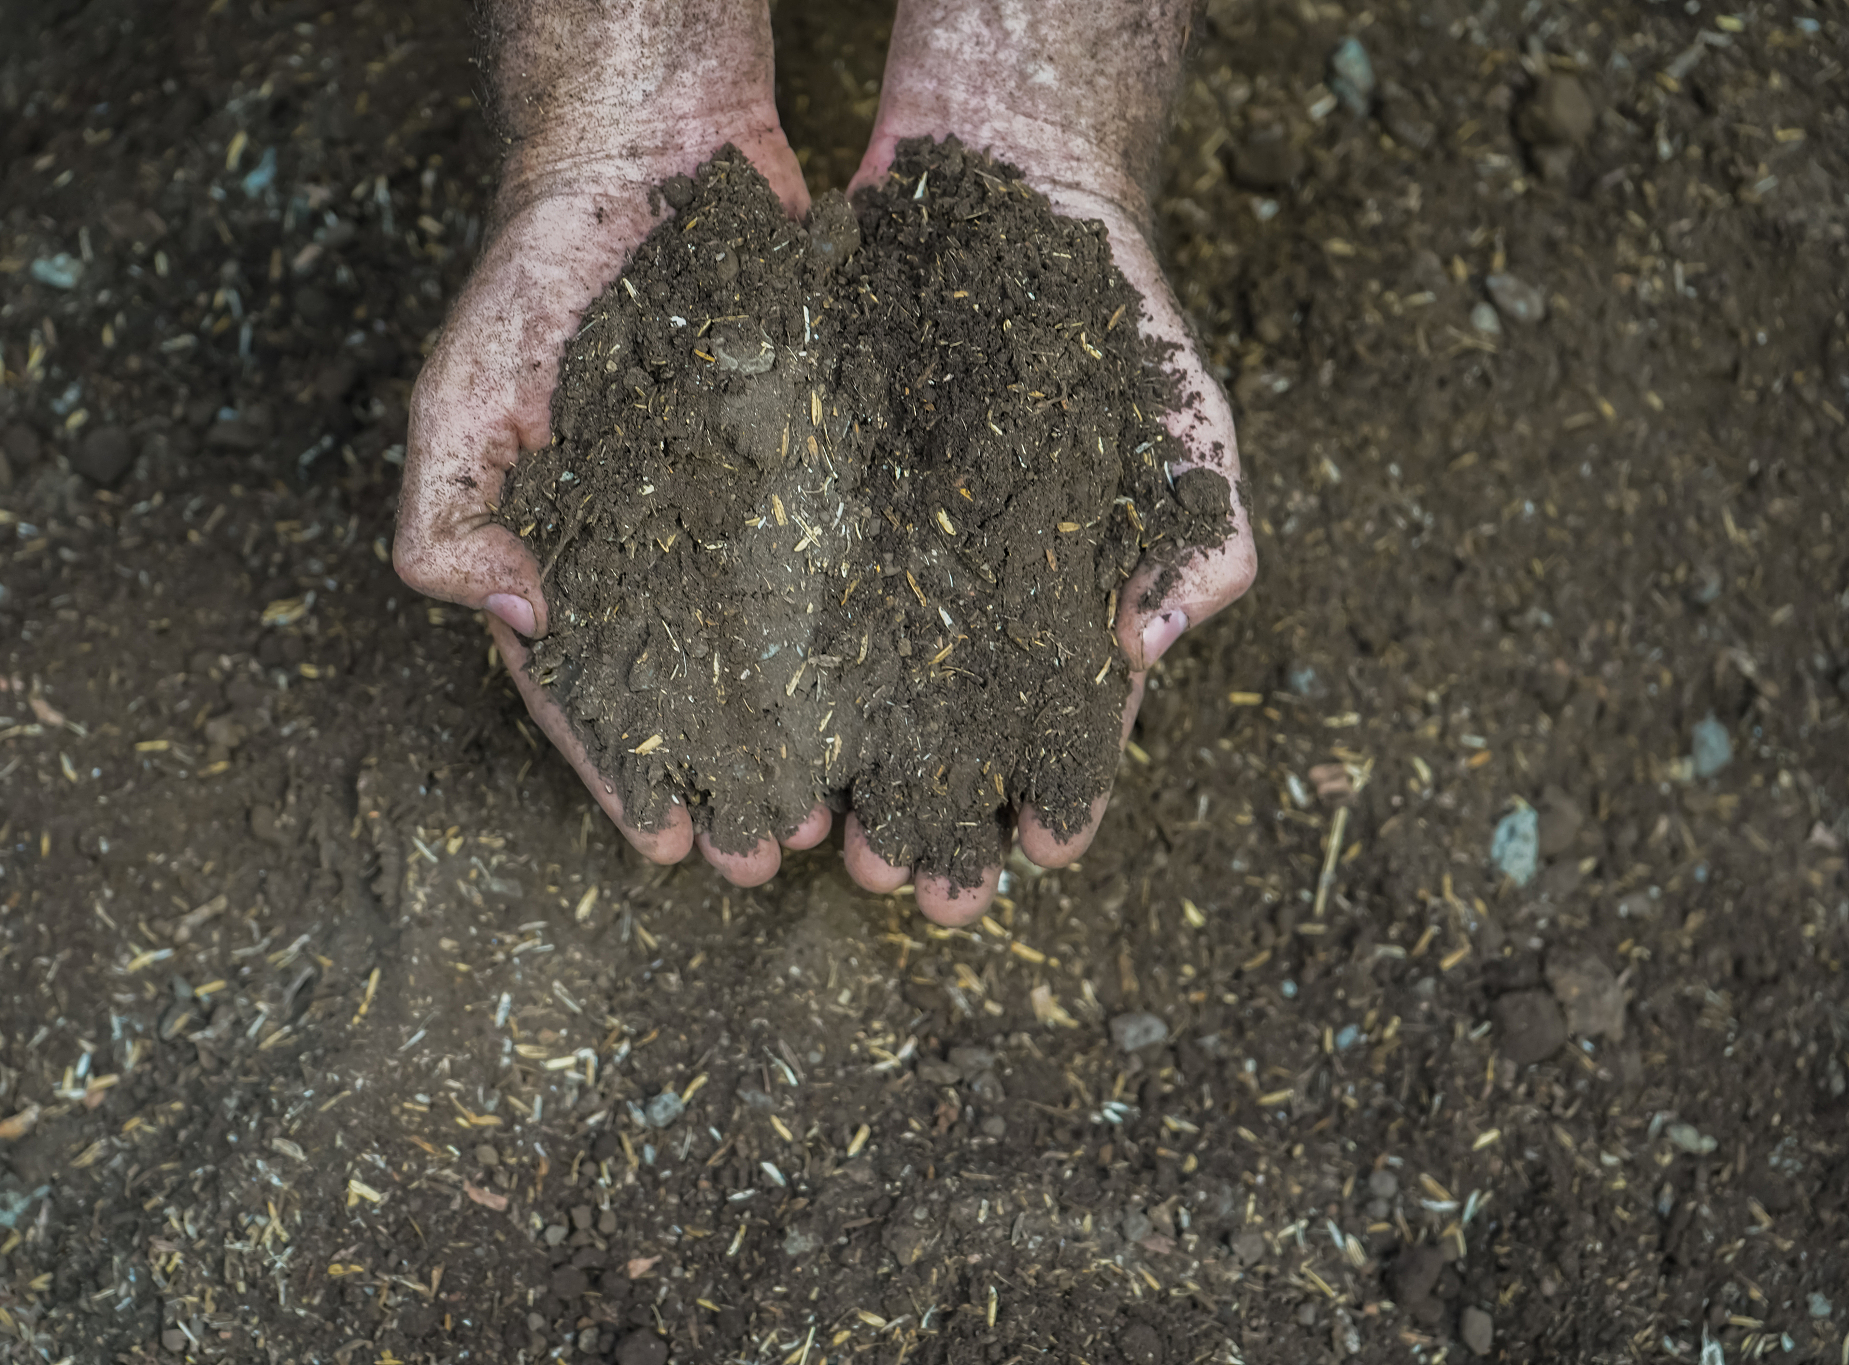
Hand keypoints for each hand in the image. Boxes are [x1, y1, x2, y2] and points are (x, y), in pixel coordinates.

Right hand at [395, 6, 835, 884]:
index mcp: (572, 564)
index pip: (592, 694)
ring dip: (810, 745)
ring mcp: (751, 526)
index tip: (665, 847)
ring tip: (843, 815)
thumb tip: (516, 624)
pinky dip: (873, 644)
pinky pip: (850, 575)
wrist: (650, 165)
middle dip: (731, 784)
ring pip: (783, 660)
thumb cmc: (537, 284)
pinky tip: (906, 703)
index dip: (625, 774)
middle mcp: (666, 563)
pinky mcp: (825, 479)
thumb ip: (452, 517)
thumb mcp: (460, 398)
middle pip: (698, 701)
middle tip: (771, 855)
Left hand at [837, 0, 1257, 923]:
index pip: (1061, 737)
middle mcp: (962, 606)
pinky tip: (750, 733)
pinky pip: (780, 608)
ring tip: (814, 841)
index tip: (1033, 857)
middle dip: (926, 820)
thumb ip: (1198, 541)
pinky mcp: (802, 507)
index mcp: (1060, 611)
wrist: (1004, 187)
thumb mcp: (1185, 422)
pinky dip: (768, 680)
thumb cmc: (1115, 321)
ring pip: (852, 703)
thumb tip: (1153, 650)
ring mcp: (878, 561)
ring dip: (837, 781)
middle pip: (944, 745)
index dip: (1052, 804)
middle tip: (899, 878)